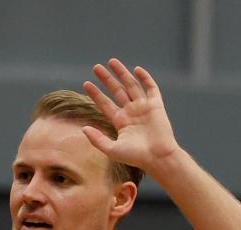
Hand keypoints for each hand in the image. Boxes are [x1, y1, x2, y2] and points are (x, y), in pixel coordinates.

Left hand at [81, 59, 182, 175]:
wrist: (157, 157)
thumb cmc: (136, 157)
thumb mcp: (111, 149)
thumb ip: (97, 139)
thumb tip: (83, 128)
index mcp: (120, 121)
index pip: (105, 103)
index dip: (96, 94)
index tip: (86, 83)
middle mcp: (131, 112)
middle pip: (116, 91)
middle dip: (106, 79)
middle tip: (96, 67)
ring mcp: (143, 107)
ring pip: (131, 86)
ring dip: (122, 73)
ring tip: (112, 62)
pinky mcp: (156, 105)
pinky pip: (151, 88)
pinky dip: (145, 78)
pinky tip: (136, 69)